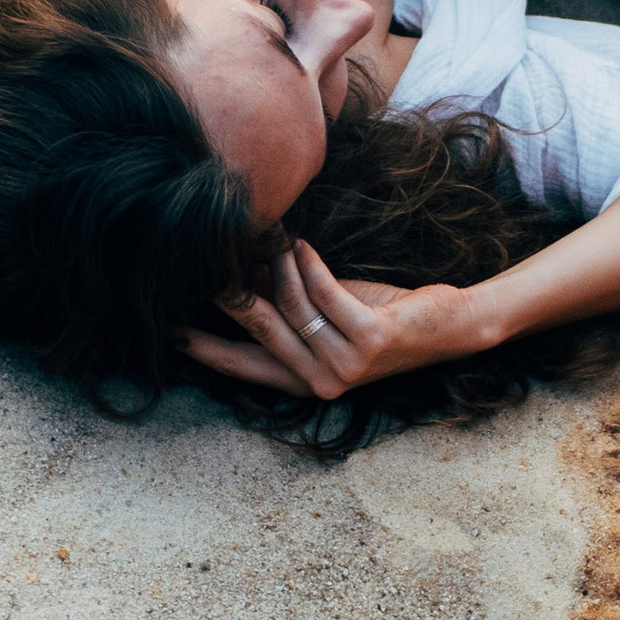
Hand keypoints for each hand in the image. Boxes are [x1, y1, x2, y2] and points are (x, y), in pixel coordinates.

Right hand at [183, 238, 483, 401]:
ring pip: (291, 305)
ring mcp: (346, 366)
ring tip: (272, 236)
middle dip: (231, 294)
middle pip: (260, 330)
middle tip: (207, 264)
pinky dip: (310, 264)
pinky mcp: (370, 342)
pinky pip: (324, 292)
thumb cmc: (383, 317)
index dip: (207, 349)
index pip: (243, 367)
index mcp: (306, 381)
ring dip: (278, 265)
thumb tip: (238, 273)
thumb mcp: (326, 313)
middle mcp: (322, 382)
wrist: (448, 327)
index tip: (170, 333)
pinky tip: (302, 245)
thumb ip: (285, 303)